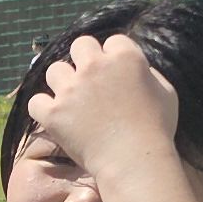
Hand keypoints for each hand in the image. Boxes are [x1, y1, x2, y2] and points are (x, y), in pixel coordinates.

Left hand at [23, 31, 180, 177]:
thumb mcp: (166, 92)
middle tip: (88, 80)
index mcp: (125, 57)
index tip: (115, 74)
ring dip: (62, 82)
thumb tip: (136, 69)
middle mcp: (95, 66)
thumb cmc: (156, 129)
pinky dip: (43, 108)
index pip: (113, 41)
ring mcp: (71, 89)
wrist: (134, 160)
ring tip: (70, 99)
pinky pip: (36, 101)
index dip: (114, 56)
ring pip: (54, 70)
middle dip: (84, 59)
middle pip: (80, 45)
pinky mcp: (53, 112)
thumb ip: (149, 74)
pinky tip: (54, 116)